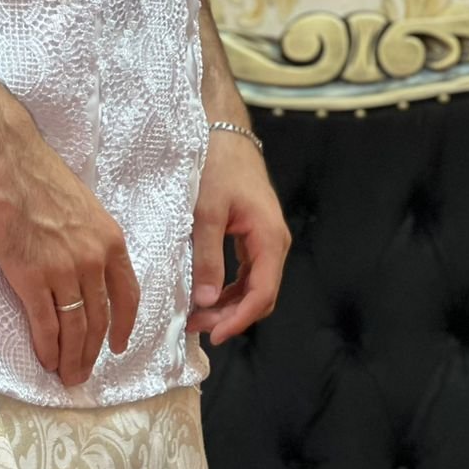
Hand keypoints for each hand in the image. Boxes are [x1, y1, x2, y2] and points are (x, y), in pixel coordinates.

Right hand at [0, 107, 139, 386]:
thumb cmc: (37, 176)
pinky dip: (47, 347)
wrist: (5, 159)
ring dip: (71, 358)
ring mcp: (64, 271)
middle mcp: (93, 260)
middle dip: (92, 353)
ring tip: (66, 377)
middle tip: (83, 374)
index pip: (127, 296)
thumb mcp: (83, 208)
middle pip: (100, 319)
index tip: (117, 346)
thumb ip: (89, 241)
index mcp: (110, 242)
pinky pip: (45, 323)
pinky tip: (46, 361)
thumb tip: (83, 267)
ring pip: (75, 328)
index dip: (124, 327)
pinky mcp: (32, 277)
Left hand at [186, 130, 290, 344]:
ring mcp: (265, 241)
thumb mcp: (206, 212)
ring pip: (253, 287)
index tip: (214, 335)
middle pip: (260, 296)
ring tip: (195, 316)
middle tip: (195, 326)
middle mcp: (274, 243)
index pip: (262, 293)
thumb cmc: (216, 165)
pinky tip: (205, 297)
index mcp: (269, 238)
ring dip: (227, 306)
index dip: (239, 319)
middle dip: (231, 317)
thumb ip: (207, 257)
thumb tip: (206, 300)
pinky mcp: (254, 238)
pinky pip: (246, 274)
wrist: (224, 133)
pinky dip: (227, 290)